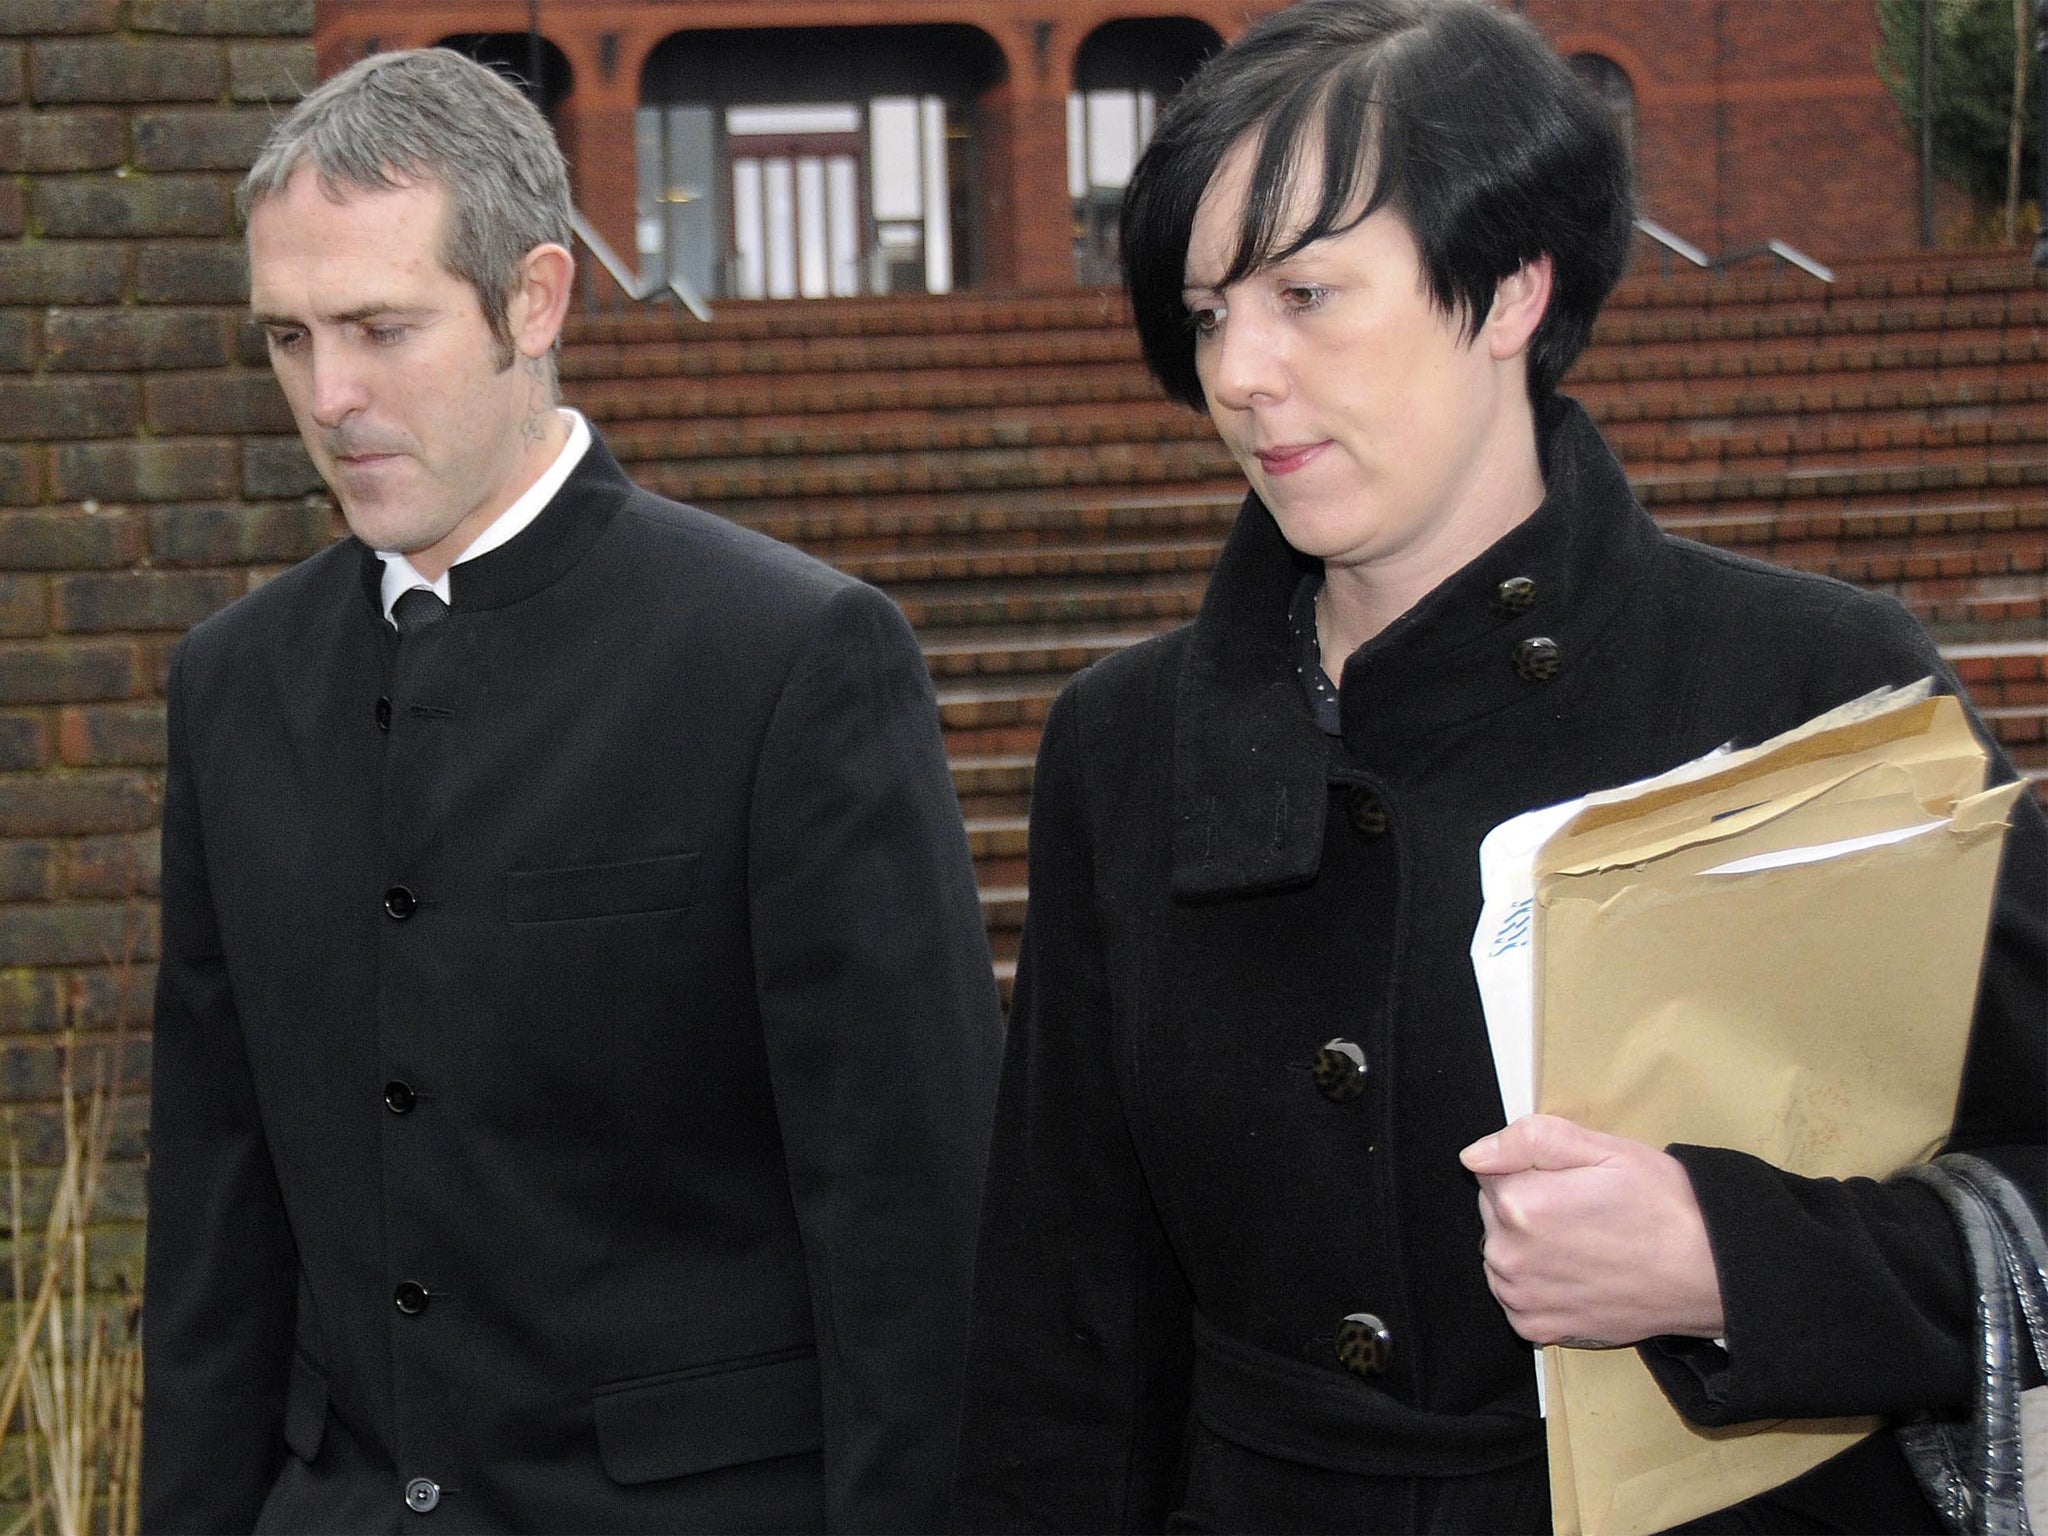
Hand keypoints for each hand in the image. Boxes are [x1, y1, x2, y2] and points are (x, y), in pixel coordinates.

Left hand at [1459, 1114, 1725, 1346]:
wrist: (1710, 1274)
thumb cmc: (1663, 1205)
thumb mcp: (1603, 1149)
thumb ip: (1530, 1141)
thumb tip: (1472, 1155)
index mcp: (1519, 1205)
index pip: (1489, 1170)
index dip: (1529, 1169)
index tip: (1569, 1179)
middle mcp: (1508, 1257)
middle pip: (1492, 1212)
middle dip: (1525, 1205)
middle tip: (1583, 1210)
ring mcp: (1521, 1298)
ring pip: (1501, 1253)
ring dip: (1528, 1245)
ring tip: (1584, 1242)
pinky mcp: (1537, 1330)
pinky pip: (1515, 1294)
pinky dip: (1537, 1283)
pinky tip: (1577, 1273)